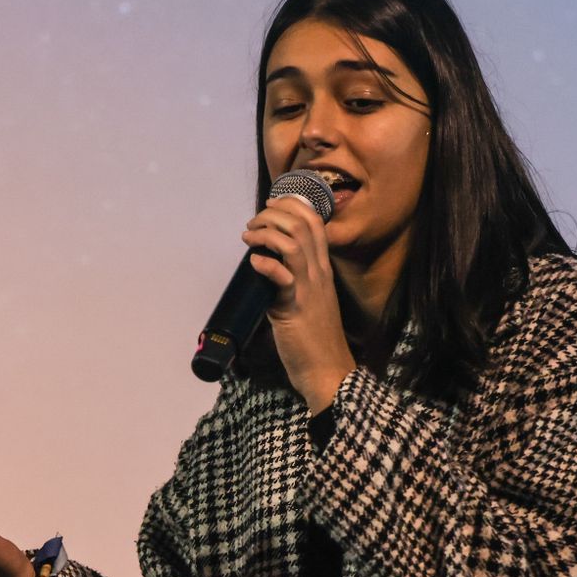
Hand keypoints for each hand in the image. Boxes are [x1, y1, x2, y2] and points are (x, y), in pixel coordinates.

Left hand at [243, 193, 355, 413]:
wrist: (328, 371)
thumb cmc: (314, 339)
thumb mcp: (306, 300)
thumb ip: (291, 279)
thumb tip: (264, 264)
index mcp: (322, 270)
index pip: (315, 224)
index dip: (292, 206)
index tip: (270, 205)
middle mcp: (319, 274)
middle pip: (302, 225)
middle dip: (274, 215)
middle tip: (252, 224)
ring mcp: (309, 289)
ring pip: (293, 243)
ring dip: (267, 233)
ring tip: (248, 237)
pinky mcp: (295, 308)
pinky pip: (282, 277)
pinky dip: (266, 265)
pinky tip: (254, 263)